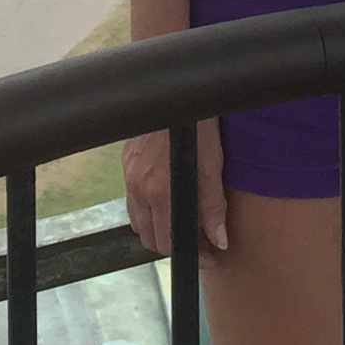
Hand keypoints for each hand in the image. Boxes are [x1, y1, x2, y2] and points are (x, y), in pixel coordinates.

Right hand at [123, 119, 228, 257]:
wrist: (174, 88)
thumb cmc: (196, 122)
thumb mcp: (212, 163)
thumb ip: (213, 205)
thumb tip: (218, 239)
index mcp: (160, 191)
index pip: (169, 243)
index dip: (193, 254)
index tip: (210, 255)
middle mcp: (139, 187)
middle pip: (150, 238)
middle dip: (175, 246)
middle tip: (201, 242)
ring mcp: (129, 175)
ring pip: (138, 222)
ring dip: (160, 230)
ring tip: (185, 223)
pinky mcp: (126, 163)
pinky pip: (132, 201)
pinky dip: (148, 211)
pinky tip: (167, 201)